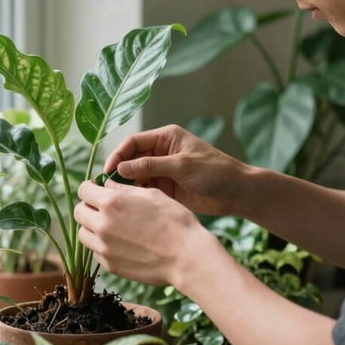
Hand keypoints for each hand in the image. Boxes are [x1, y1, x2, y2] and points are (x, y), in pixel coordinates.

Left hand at [75, 180, 216, 287]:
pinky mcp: (110, 266)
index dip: (90, 187)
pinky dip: (103, 246)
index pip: (83, 190)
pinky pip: (96, 252)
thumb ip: (124, 188)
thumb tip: (107, 185)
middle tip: (104, 208)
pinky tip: (122, 243)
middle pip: (78, 212)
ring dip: (93, 228)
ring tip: (113, 227)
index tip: (98, 190)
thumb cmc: (175, 222)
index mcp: (111, 202)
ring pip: (83, 234)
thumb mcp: (152, 195)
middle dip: (88, 207)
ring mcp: (104, 248)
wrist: (187, 258)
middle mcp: (102, 225)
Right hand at [103, 124, 248, 216]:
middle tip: (107, 188)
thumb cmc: (215, 171)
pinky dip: (137, 196)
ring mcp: (163, 171)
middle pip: (131, 159)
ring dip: (127, 186)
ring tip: (116, 198)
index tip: (108, 171)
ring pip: (136, 177)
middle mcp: (161, 152)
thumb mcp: (182, 165)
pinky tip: (130, 205)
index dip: (118, 155)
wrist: (237, 193)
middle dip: (119, 172)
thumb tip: (121, 167)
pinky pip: (145, 191)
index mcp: (166, 138)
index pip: (133, 142)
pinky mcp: (166, 189)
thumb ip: (151, 166)